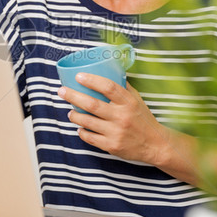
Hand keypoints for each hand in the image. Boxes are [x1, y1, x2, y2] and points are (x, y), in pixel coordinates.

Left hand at [57, 72, 175, 168]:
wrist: (155, 145)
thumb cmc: (143, 119)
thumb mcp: (137, 100)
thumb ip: (123, 88)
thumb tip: (108, 70)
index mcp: (128, 103)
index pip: (108, 87)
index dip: (92, 80)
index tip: (78, 76)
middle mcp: (122, 117)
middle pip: (92, 104)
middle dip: (73, 96)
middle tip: (61, 91)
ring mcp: (116, 132)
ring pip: (87, 122)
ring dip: (74, 115)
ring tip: (70, 111)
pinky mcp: (111, 146)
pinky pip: (90, 138)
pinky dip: (82, 131)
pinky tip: (79, 127)